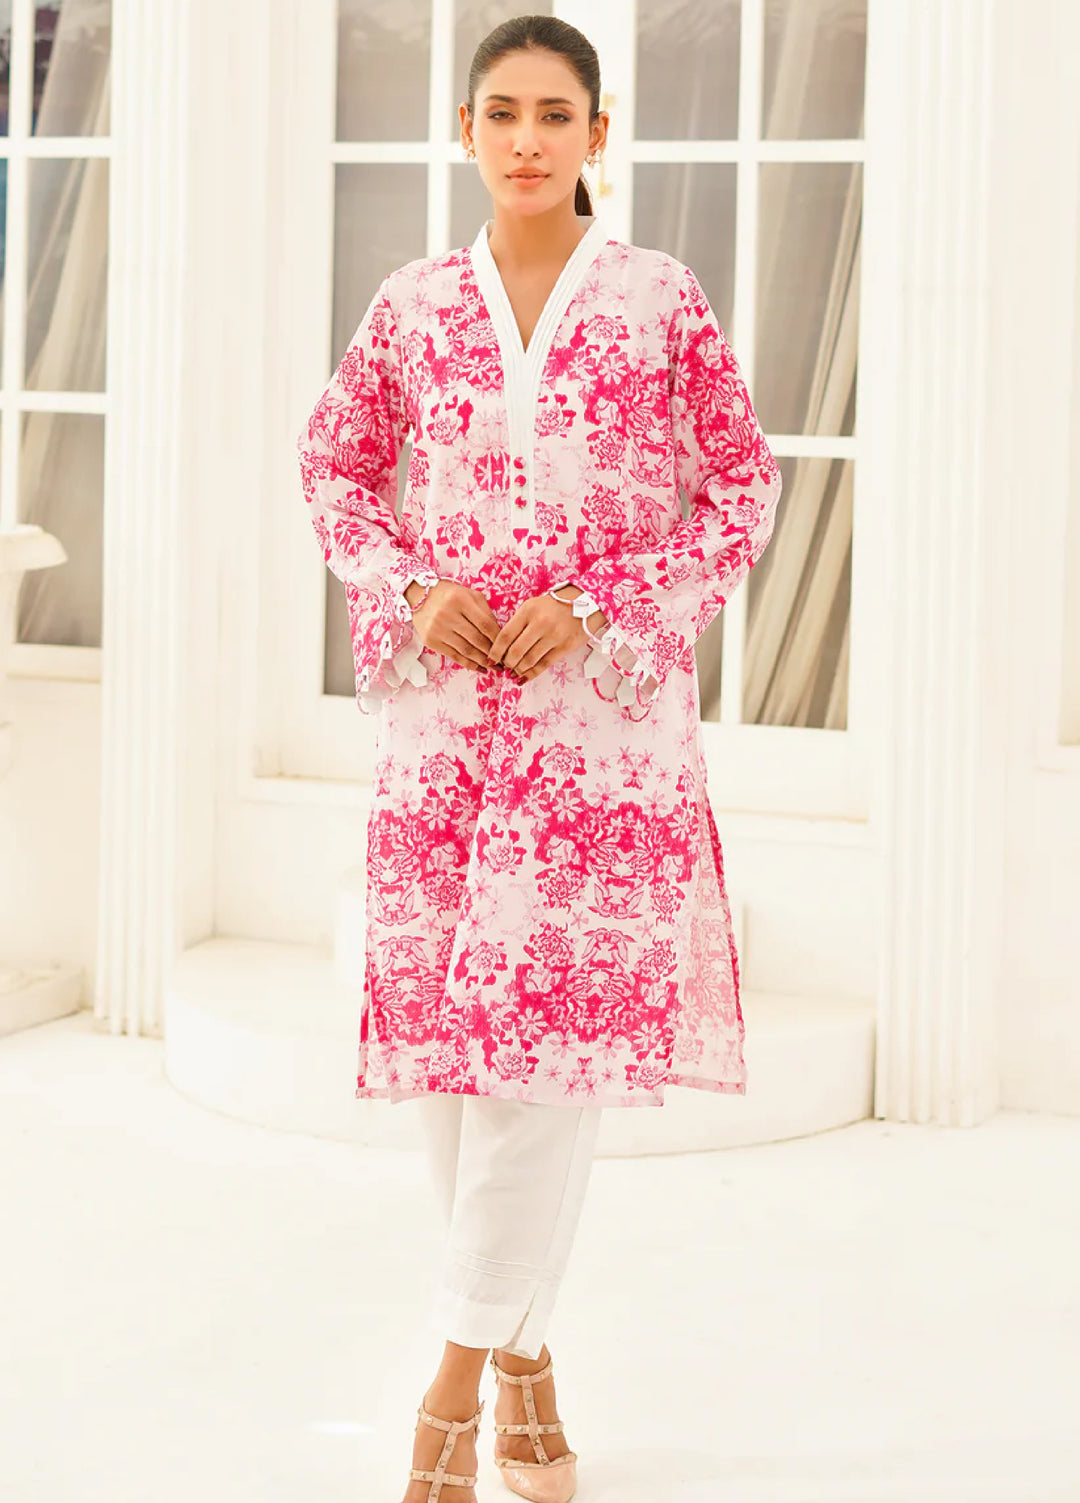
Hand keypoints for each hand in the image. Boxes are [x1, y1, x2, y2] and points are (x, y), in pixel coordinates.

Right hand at [407, 578, 500, 670]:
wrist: (420, 596)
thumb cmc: (451, 595)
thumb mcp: (470, 595)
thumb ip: (485, 612)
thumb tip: (499, 637)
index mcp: (460, 599)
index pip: (484, 624)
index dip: (497, 638)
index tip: (506, 647)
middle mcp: (447, 614)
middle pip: (476, 639)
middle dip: (492, 653)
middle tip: (503, 661)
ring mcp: (437, 629)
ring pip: (466, 650)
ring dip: (482, 662)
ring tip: (494, 667)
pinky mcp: (431, 641)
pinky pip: (454, 656)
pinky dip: (469, 664)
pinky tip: (479, 668)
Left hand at [486, 587, 608, 681]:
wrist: (584, 603)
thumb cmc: (552, 606)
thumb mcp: (532, 607)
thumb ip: (517, 623)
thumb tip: (502, 648)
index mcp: (528, 611)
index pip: (505, 635)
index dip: (496, 651)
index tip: (491, 659)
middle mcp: (540, 623)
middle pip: (515, 651)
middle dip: (506, 663)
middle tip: (503, 667)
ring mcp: (554, 636)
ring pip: (529, 660)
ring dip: (517, 670)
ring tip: (512, 673)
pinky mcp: (565, 647)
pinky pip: (544, 665)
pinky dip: (531, 674)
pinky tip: (523, 678)